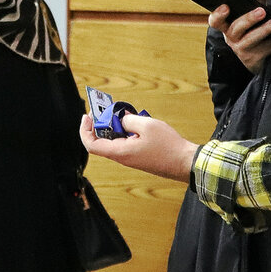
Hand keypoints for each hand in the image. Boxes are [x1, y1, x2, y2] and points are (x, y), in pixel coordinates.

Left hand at [79, 113, 196, 182]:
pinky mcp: (138, 156)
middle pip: (102, 140)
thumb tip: (121, 119)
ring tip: (122, 112)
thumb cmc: (168, 147)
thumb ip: (129, 120)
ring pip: (115, 140)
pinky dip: (126, 131)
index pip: (92, 145)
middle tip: (105, 109)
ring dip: (115, 126)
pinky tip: (135, 121)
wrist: (185, 162)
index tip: (87, 116)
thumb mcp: (146, 125)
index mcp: (120, 152)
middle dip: (101, 123)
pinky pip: (125, 142)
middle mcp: (122, 157)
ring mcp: (131, 158)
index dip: (85, 130)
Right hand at [208, 0, 270, 73]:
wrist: (261, 56)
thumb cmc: (255, 28)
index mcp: (226, 25)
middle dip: (249, 19)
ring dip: (266, 29)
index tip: (226, 6)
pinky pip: (265, 50)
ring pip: (251, 39)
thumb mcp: (254, 11)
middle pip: (236, 29)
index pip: (215, 21)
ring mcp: (241, 50)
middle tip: (262, 10)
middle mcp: (231, 38)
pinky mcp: (253, 60)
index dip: (218, 14)